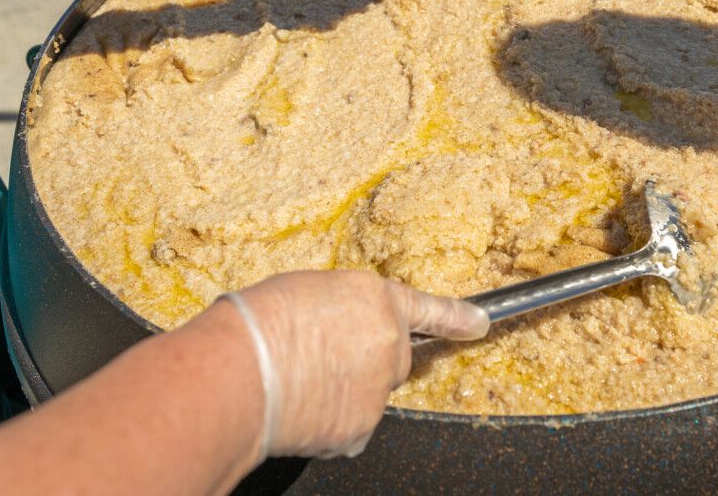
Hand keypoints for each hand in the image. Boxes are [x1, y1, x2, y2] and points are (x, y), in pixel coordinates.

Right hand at [227, 270, 486, 459]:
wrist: (239, 371)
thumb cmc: (258, 323)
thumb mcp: (307, 291)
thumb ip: (342, 310)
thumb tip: (341, 328)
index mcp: (376, 298)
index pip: (428, 309)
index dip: (456, 317)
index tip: (478, 323)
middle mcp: (389, 340)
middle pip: (394, 358)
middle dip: (368, 362)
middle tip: (322, 361)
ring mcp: (380, 386)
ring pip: (370, 393)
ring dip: (344, 391)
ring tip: (298, 382)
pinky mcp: (363, 425)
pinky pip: (352, 426)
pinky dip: (331, 421)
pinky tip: (301, 408)